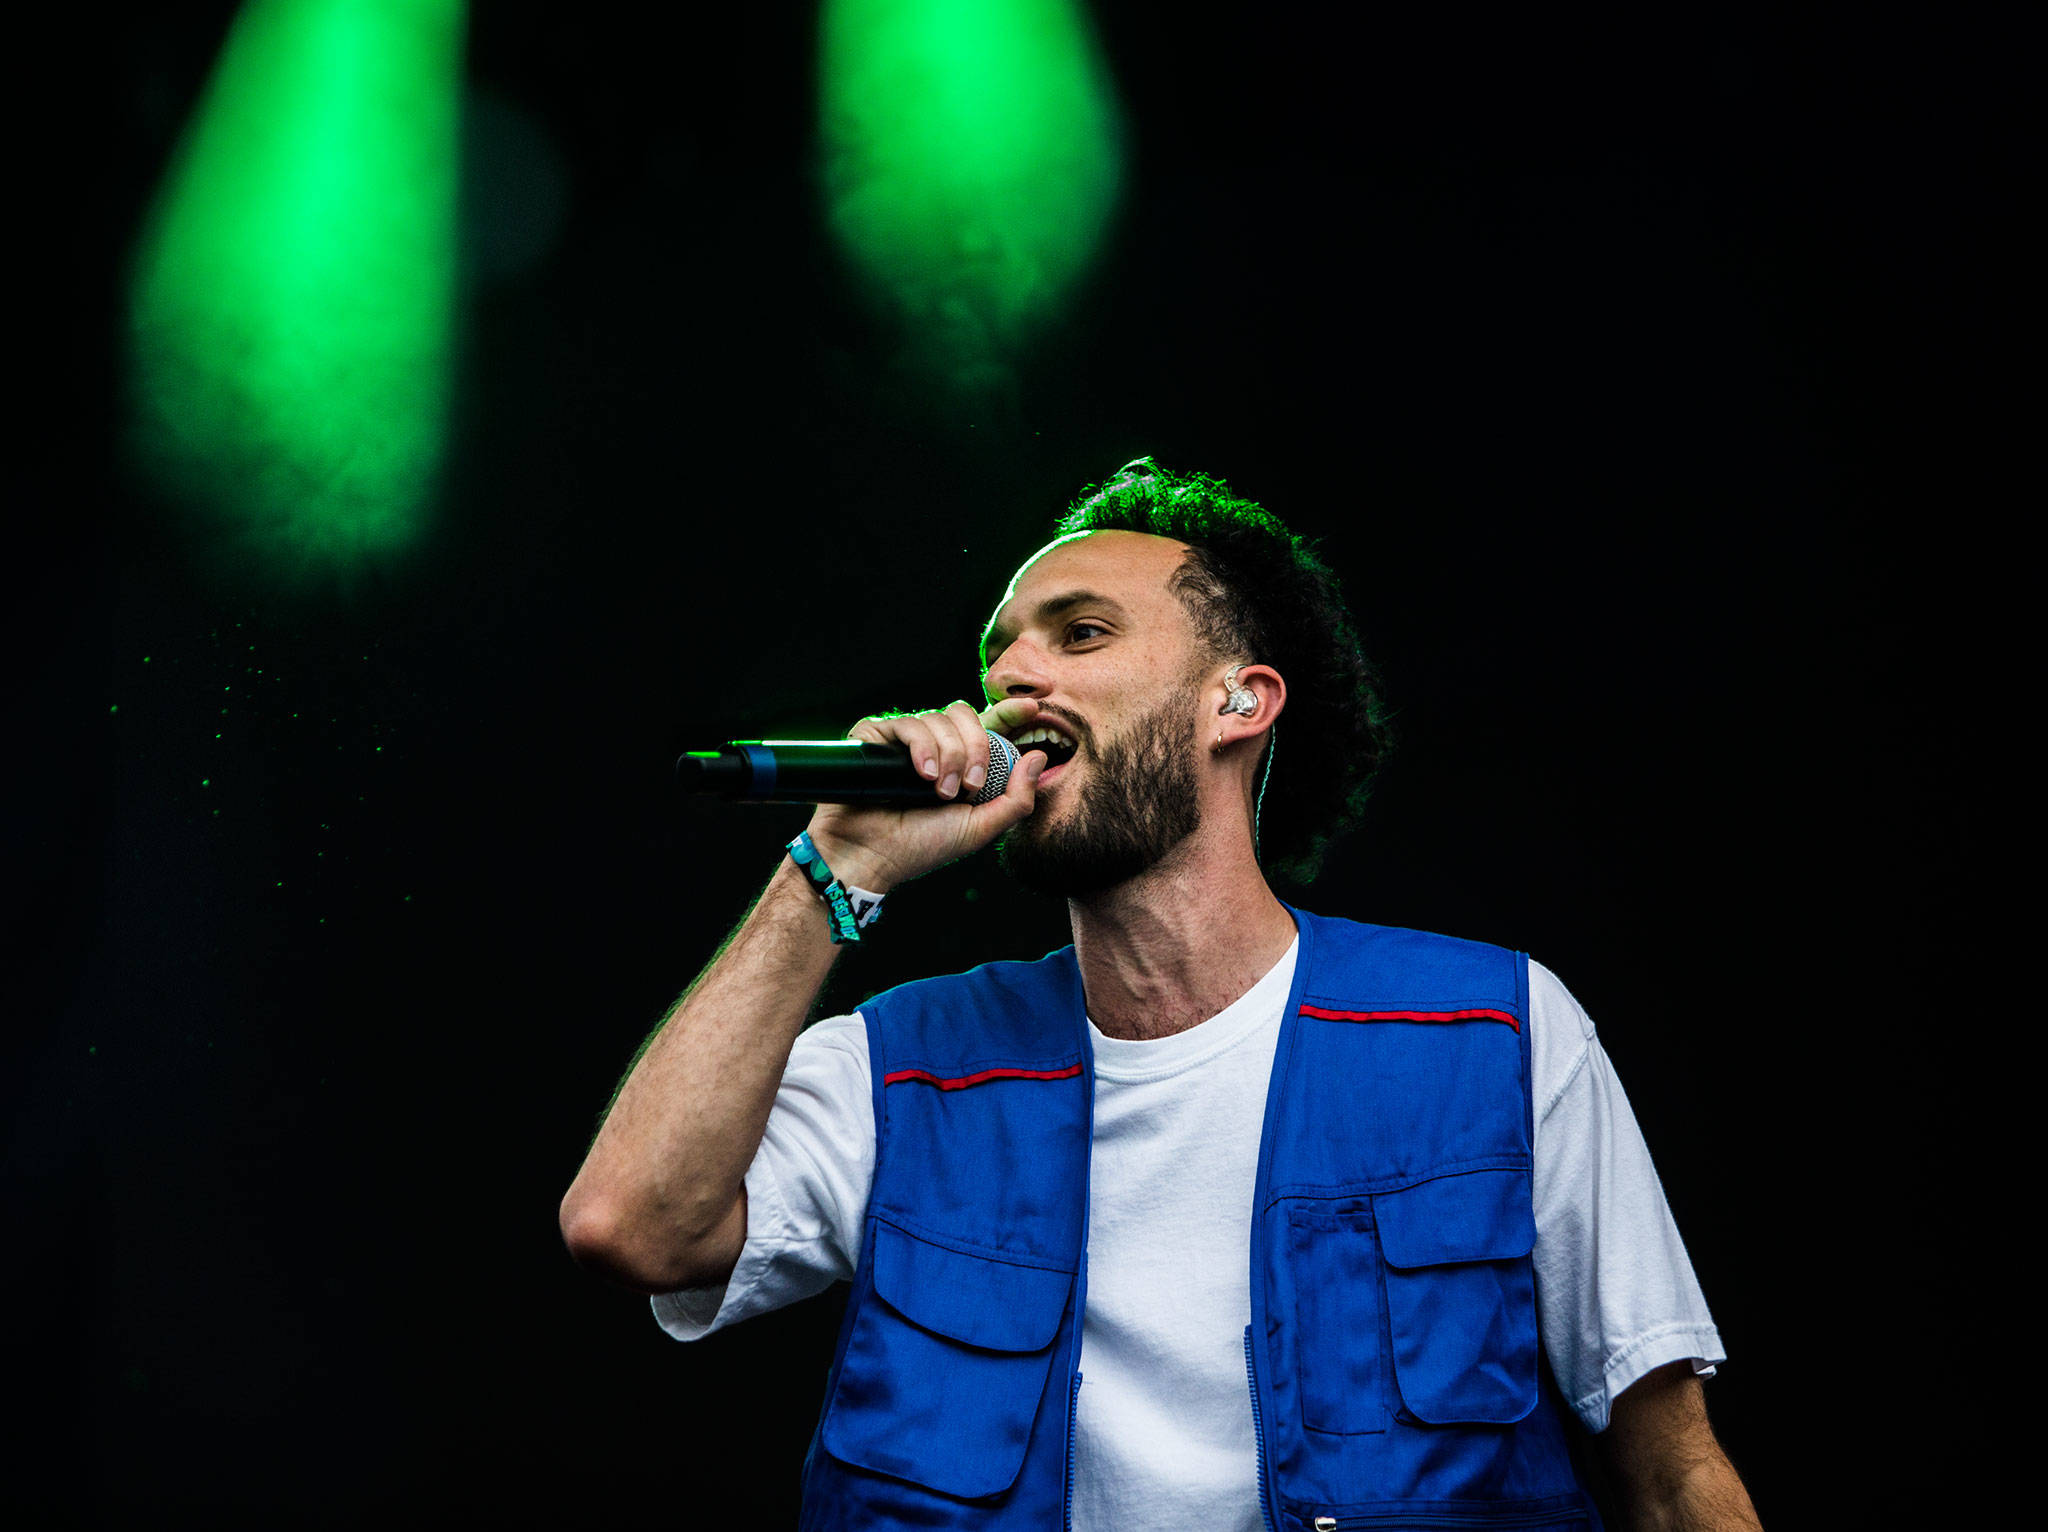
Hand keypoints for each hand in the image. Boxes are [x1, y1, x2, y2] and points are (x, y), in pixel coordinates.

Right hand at [804, 698, 1049, 894]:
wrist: (872, 855)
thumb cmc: (921, 846)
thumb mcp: (980, 827)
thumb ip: (1016, 798)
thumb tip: (1039, 757)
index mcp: (959, 763)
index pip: (987, 726)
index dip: (1008, 713)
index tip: (1031, 708)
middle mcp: (934, 747)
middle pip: (966, 715)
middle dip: (975, 748)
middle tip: (969, 786)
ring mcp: (904, 740)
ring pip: (938, 719)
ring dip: (948, 757)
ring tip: (939, 791)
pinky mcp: (876, 736)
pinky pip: (907, 724)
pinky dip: (922, 747)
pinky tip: (923, 774)